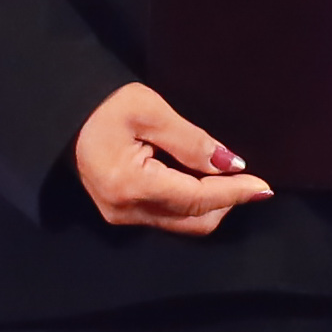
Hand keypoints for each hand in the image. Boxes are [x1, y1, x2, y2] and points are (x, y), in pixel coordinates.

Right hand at [71, 82, 272, 236]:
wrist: (67, 118)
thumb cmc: (107, 106)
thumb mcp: (151, 110)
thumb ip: (191, 140)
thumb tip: (230, 164)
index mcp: (131, 184)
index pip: (196, 199)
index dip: (234, 193)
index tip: (263, 186)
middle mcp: (126, 210)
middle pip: (193, 221)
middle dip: (226, 203)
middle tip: (248, 178)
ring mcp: (122, 217)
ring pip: (182, 225)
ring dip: (211, 205)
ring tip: (228, 178)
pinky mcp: (122, 214)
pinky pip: (168, 219)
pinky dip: (192, 204)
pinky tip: (201, 181)